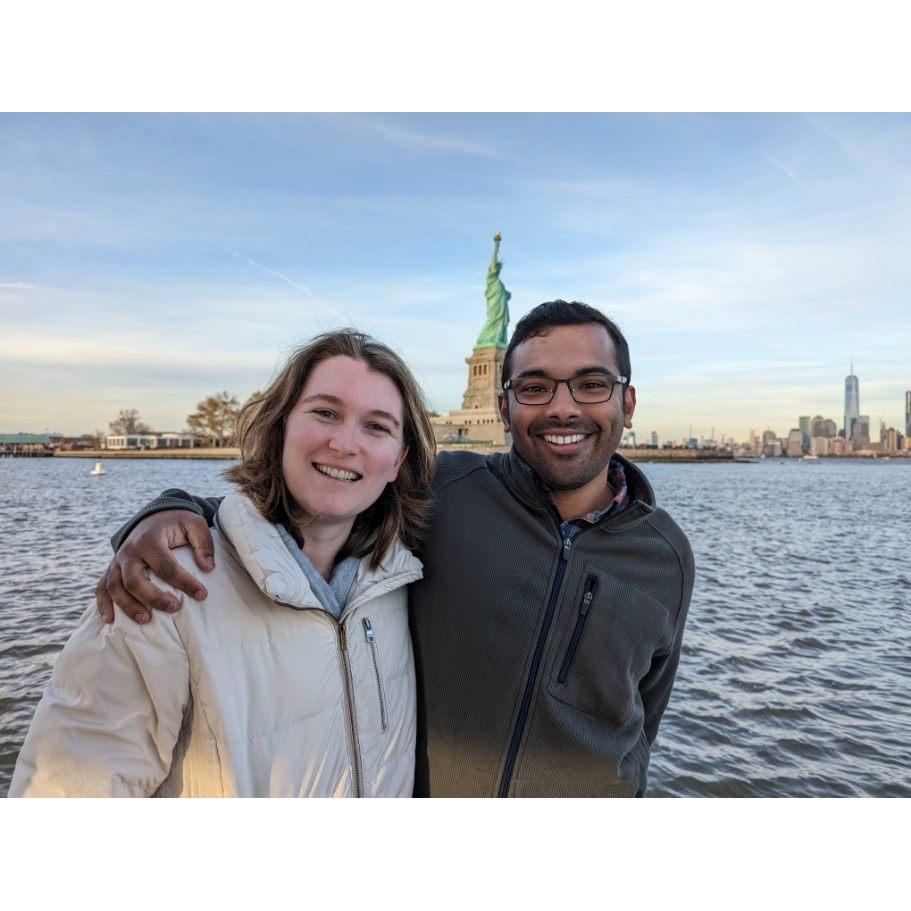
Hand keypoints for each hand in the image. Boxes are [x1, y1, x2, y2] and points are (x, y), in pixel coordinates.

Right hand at [96, 511, 214, 624]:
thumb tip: (208, 567)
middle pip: (134, 580)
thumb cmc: (176, 523)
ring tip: (146, 620)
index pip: (166, 566)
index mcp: (149, 540)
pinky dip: (104, 605)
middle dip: (153, 598)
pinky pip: (101, 588)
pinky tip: (112, 621)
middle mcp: (129, 551)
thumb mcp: (194, 524)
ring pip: (115, 587)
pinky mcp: (111, 570)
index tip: (202, 594)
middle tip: (174, 608)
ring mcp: (117, 561)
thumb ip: (204, 543)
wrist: (153, 517)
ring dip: (128, 606)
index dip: (184, 582)